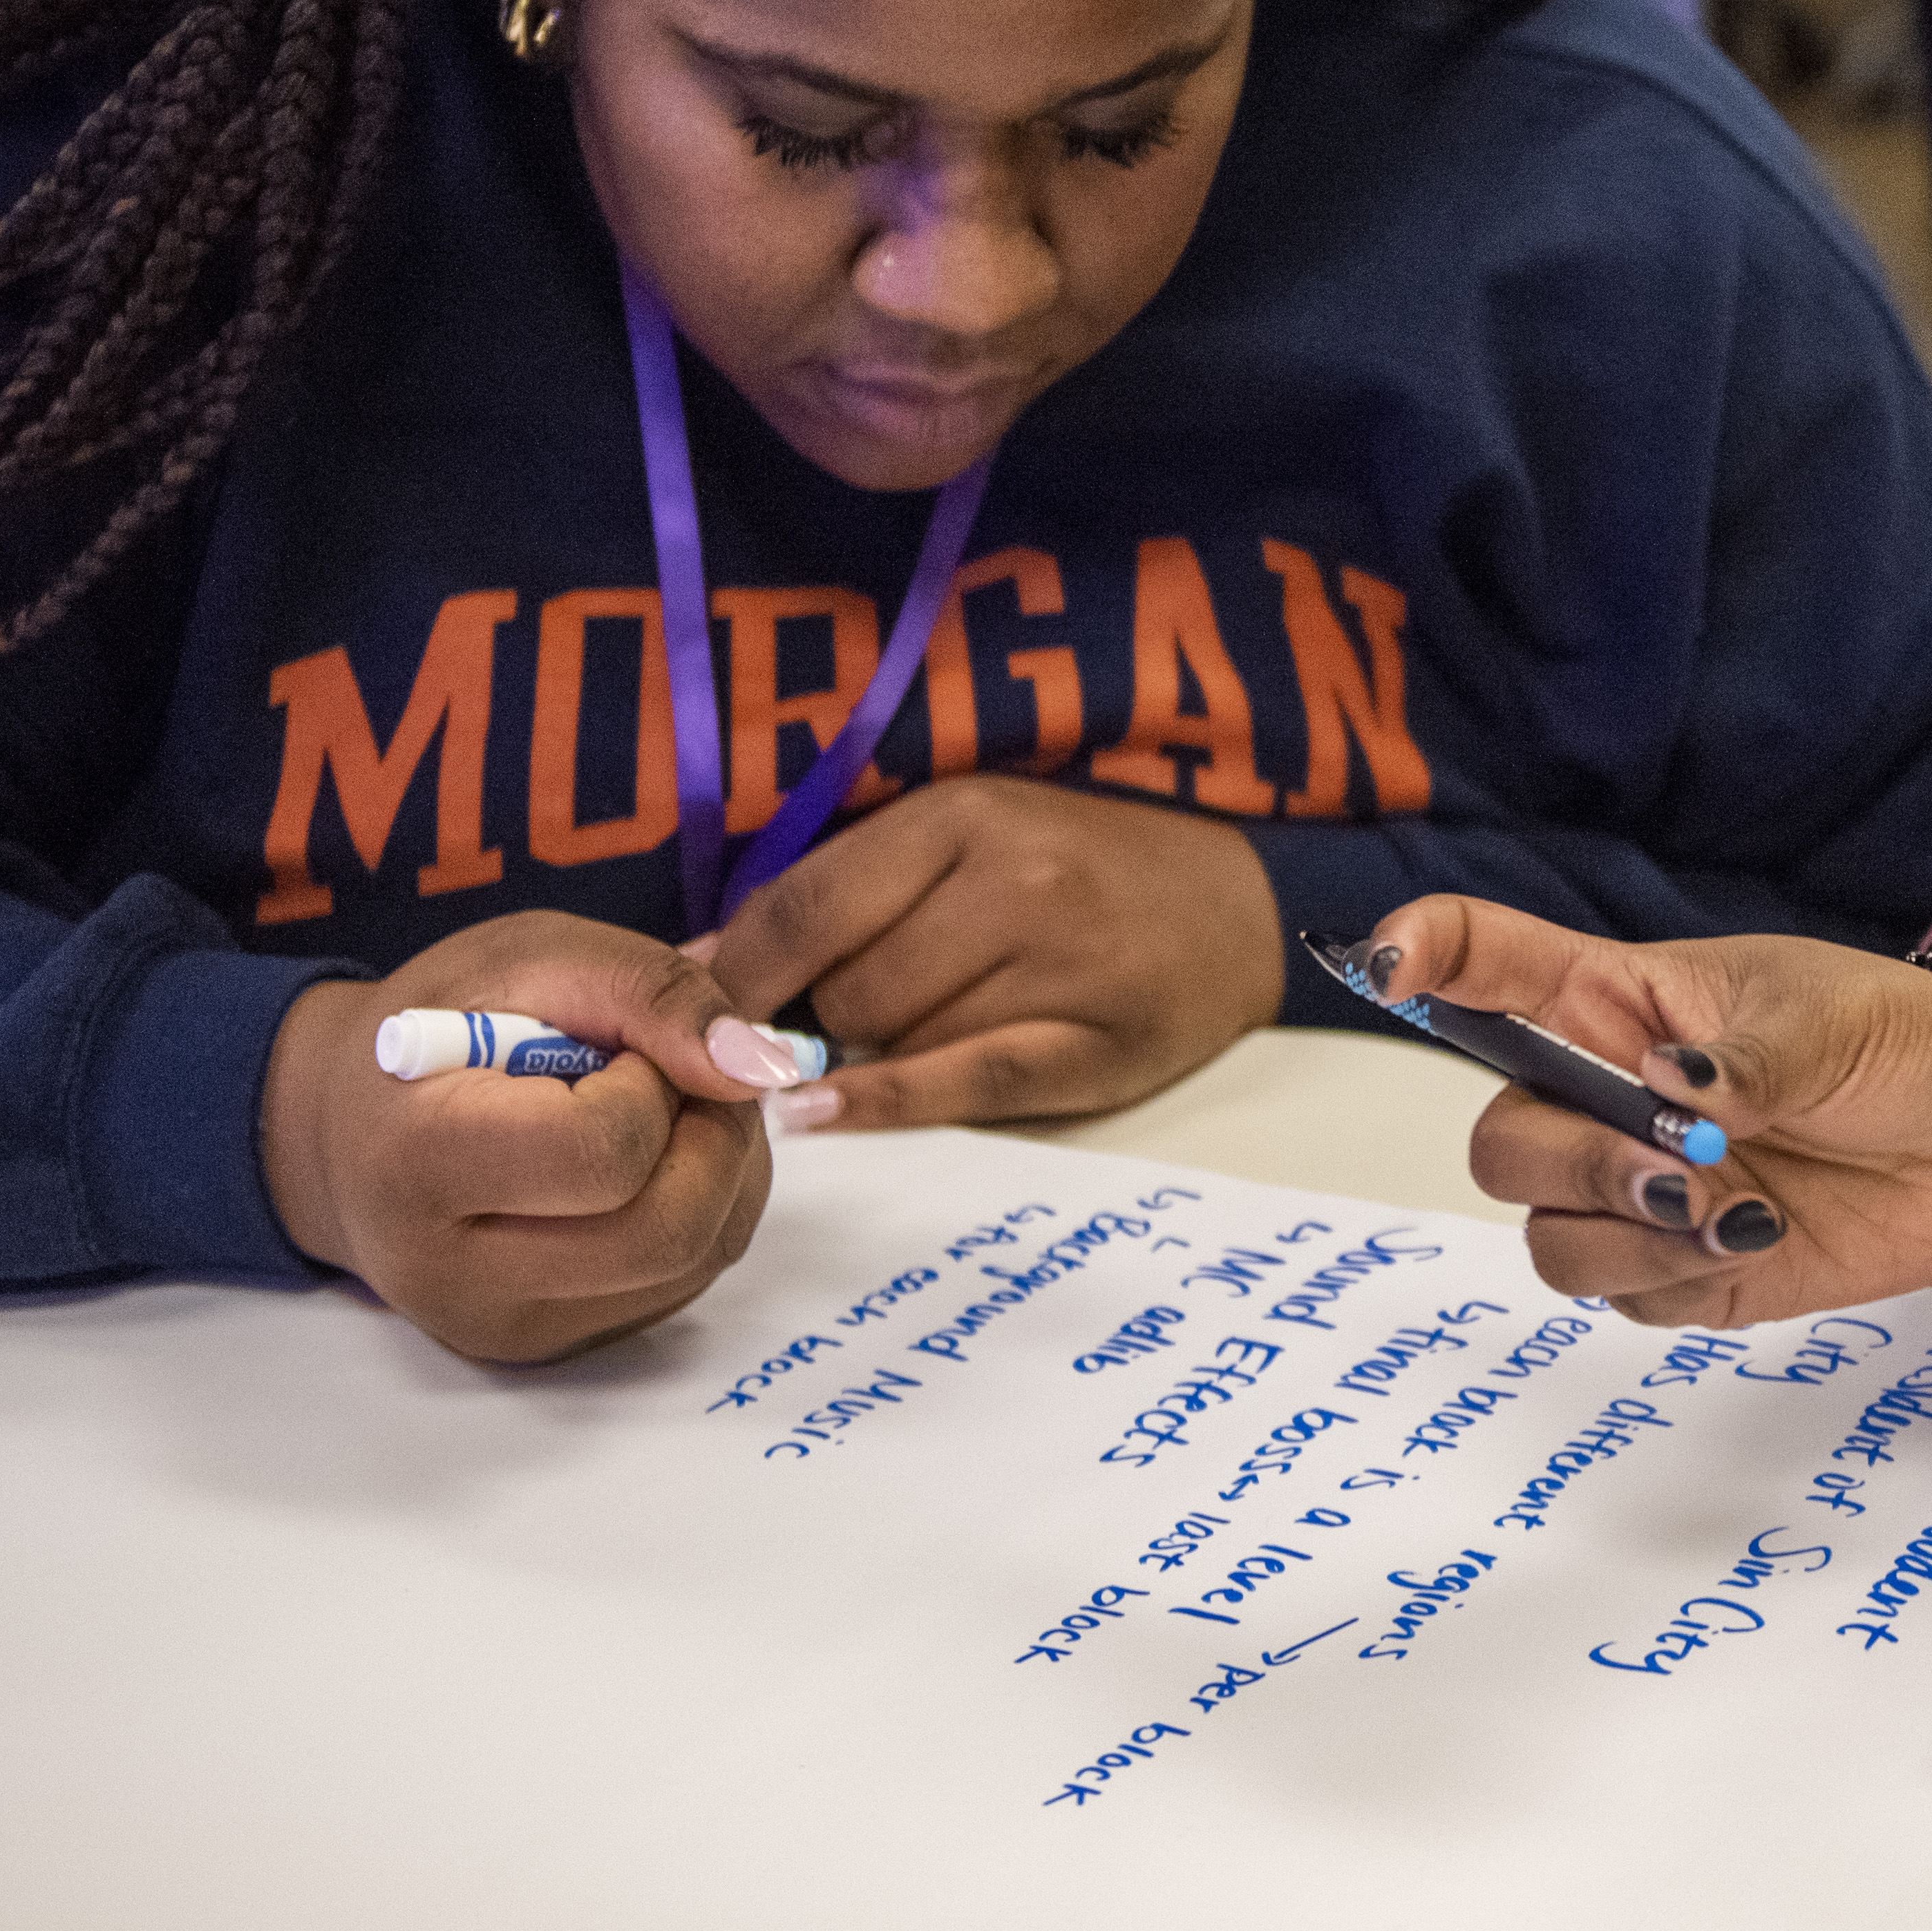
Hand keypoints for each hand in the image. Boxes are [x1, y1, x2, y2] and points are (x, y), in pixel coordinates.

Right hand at [258, 913, 796, 1362]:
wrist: (350, 1132)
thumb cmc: (438, 1025)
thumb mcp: (533, 956)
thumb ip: (650, 993)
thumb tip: (760, 1066)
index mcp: (418, 1162)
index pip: (602, 1155)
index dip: (654, 1085)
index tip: (625, 1049)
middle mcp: (453, 1276)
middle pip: (668, 1228)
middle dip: (717, 1133)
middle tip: (686, 1075)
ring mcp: (504, 1328)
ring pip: (695, 1260)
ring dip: (727, 1170)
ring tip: (667, 1109)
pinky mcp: (548, 1349)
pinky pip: (683, 1284)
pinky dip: (706, 1210)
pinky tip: (654, 1163)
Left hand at [696, 775, 1287, 1132]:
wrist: (1240, 904)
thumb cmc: (1077, 868)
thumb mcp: (963, 838)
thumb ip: (843, 891)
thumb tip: (697, 967)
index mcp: (966, 815)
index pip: (803, 907)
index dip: (732, 974)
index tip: (690, 1012)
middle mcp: (1015, 882)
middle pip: (842, 989)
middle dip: (817, 1020)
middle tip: (844, 1018)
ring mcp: (1061, 966)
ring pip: (895, 1042)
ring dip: (875, 1055)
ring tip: (922, 1026)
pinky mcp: (1094, 1047)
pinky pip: (959, 1086)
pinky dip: (880, 1104)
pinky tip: (815, 1115)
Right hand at [1375, 895, 1931, 1330]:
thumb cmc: (1896, 1042)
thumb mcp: (1830, 1016)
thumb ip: (1747, 1054)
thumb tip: (1675, 1087)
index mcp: (1615, 1000)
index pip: (1486, 963)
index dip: (1419, 953)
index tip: (1384, 963)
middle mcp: (1603, 1094)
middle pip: (1501, 1139)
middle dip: (1572, 1161)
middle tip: (1680, 1164)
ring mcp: (1637, 1187)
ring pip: (1547, 1233)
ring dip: (1627, 1232)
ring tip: (1734, 1209)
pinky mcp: (1681, 1268)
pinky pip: (1621, 1295)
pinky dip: (1677, 1278)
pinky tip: (1758, 1239)